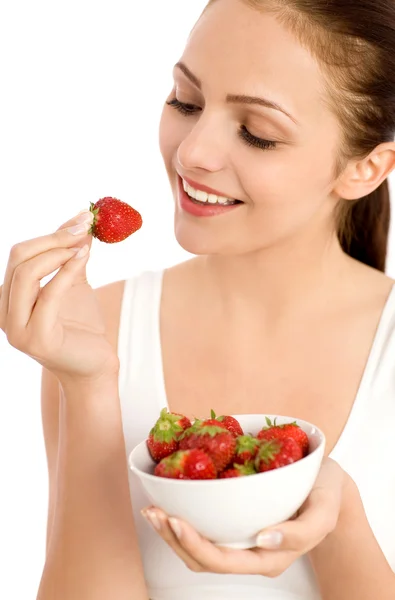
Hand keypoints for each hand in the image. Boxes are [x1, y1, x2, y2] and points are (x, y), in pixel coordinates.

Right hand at [0, 210, 118, 383]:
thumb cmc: (82, 326)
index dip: (50, 234)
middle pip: (19, 260)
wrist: (95, 365)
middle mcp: (5, 312)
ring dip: (58, 252)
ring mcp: (16, 328)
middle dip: (53, 238)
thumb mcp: (74, 284)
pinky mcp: (35, 339)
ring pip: (26, 274)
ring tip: (84, 243)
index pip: (19, 255)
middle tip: (84, 226)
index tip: (81, 218)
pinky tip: (84, 257)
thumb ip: (71, 256)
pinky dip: (66, 271)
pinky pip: (49, 294)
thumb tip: (81, 222)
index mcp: (9, 298)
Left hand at [141, 457, 347, 576]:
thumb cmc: (326, 497)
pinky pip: (204, 529)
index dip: (194, 545)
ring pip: (197, 548)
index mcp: (268, 556)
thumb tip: (265, 538)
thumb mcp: (325, 511)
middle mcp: (249, 552)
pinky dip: (182, 517)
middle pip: (201, 559)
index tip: (176, 520)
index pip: (222, 560)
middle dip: (172, 538)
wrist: (328, 488)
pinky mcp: (234, 523)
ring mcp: (239, 539)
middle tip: (154, 513)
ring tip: (152, 510)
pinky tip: (169, 502)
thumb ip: (302, 531)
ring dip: (170, 531)